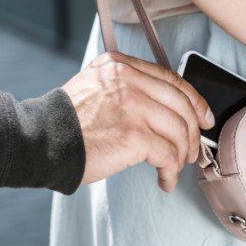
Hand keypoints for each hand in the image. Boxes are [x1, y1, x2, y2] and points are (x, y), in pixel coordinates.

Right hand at [62, 52, 213, 192]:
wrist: (42, 141)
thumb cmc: (66, 122)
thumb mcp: (94, 86)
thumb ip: (125, 86)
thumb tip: (165, 109)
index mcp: (120, 65)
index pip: (171, 79)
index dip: (195, 101)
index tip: (204, 118)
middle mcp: (128, 80)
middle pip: (181, 105)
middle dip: (194, 132)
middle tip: (193, 150)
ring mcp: (133, 106)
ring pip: (179, 131)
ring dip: (182, 155)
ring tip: (175, 168)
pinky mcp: (135, 135)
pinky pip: (168, 155)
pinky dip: (171, 171)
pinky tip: (164, 180)